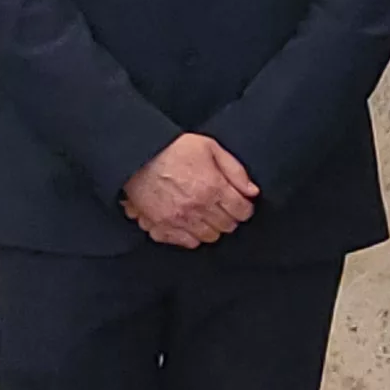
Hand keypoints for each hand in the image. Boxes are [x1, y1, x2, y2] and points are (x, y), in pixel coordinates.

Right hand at [121, 134, 257, 246]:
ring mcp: (180, 220)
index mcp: (213, 187)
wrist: (138, 156)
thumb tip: (252, 190)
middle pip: (227, 226)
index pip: (242, 211)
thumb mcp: (210, 148)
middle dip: (230, 217)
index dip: (245, 207)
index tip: (241, 204)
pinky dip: (192, 236)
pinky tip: (190, 223)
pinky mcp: (163, 226)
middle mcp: (198, 207)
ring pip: (209, 237)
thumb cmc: (172, 149)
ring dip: (212, 227)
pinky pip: (187, 242)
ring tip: (206, 215)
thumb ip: (235, 170)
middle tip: (223, 208)